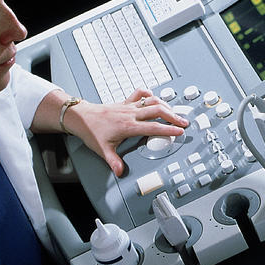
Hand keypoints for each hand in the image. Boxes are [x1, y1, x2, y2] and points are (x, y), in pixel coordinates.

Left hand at [66, 88, 189, 176]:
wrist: (81, 117)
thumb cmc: (92, 131)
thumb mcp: (103, 149)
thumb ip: (114, 161)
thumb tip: (120, 172)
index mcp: (128, 126)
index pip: (153, 127)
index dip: (169, 129)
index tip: (179, 131)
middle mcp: (131, 114)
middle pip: (157, 110)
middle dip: (173, 116)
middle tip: (184, 122)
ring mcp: (129, 106)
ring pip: (152, 101)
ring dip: (166, 105)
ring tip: (175, 112)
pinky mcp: (125, 101)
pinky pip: (140, 93)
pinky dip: (150, 94)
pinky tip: (155, 98)